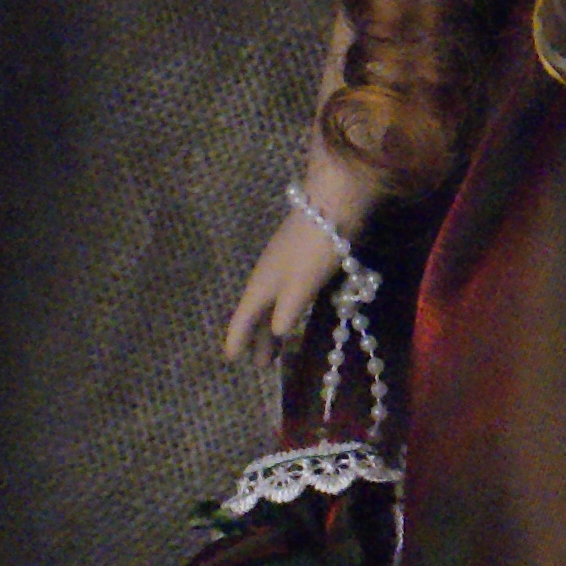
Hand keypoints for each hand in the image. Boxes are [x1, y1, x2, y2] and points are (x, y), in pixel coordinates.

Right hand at [221, 156, 383, 366]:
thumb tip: (276, 333)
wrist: (334, 201)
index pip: (244, 317)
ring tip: (277, 348)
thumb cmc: (315, 246)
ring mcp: (285, 264)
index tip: (231, 359)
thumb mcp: (300, 286)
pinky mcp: (304, 257)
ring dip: (273, 326)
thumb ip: (286, 312)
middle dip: (258, 338)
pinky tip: (296, 314)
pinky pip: (288, 293)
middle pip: (259, 313)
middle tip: (261, 365)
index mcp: (261, 284)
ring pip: (274, 303)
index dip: (237, 338)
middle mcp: (269, 276)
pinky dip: (288, 310)